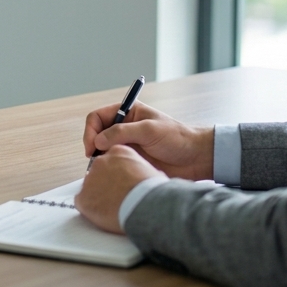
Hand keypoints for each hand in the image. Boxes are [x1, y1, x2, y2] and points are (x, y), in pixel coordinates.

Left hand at [74, 145, 162, 233]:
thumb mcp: (151, 171)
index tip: (122, 182)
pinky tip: (104, 214)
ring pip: (90, 187)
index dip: (117, 173)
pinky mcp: (83, 197)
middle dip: (106, 184)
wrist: (145, 206)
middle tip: (117, 196)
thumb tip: (143, 176)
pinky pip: (83, 202)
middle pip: (99, 172)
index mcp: (118, 152)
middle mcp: (101, 162)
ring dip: (98, 196)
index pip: (111, 160)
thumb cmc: (152, 192)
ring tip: (113, 207)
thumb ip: (140, 169)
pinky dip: (91, 209)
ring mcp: (89, 179)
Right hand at [83, 102, 212, 180]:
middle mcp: (124, 127)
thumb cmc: (177, 138)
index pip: (98, 117)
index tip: (92, 146)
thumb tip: (98, 141)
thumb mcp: (149, 130)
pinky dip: (108, 167)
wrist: (195, 158)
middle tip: (94, 159)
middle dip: (92, 145)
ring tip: (104, 167)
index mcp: (128, 113)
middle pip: (96, 133)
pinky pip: (113, 162)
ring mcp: (127, 144)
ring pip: (102, 150)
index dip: (91, 130)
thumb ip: (122, 132)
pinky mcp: (131, 159)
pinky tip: (112, 173)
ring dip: (100, 158)